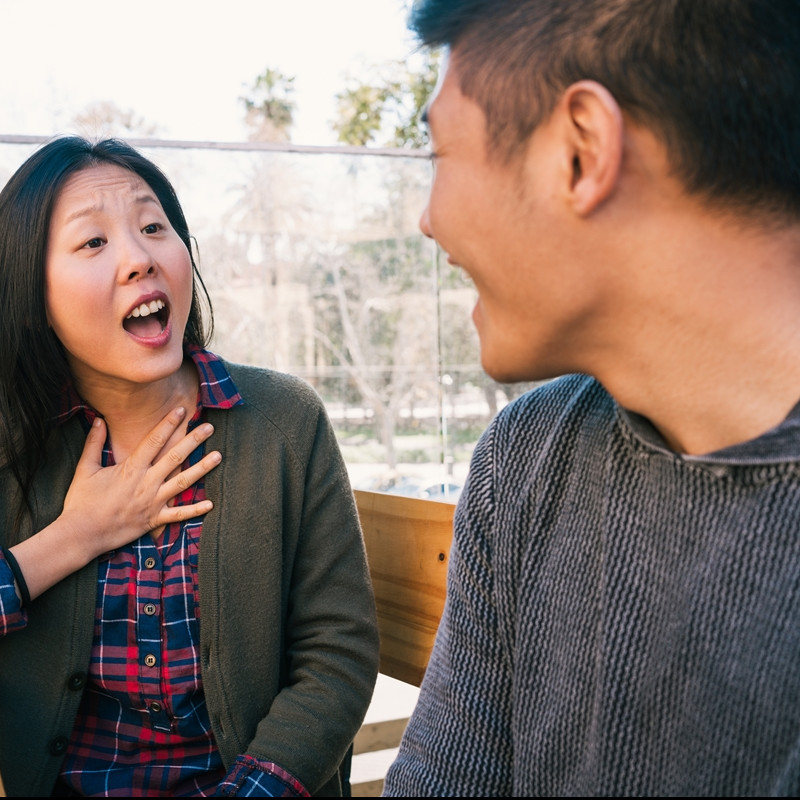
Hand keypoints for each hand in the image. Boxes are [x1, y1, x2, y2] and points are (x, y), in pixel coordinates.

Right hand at [9, 406, 221, 602]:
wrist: (81, 534)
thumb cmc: (81, 501)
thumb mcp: (85, 469)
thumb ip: (94, 444)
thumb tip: (99, 420)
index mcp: (130, 469)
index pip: (154, 440)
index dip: (169, 423)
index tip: (182, 410)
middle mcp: (146, 483)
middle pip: (174, 457)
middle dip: (193, 440)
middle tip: (209, 427)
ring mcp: (153, 501)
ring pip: (183, 482)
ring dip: (202, 469)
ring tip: (218, 456)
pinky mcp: (154, 520)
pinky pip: (178, 515)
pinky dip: (194, 510)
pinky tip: (211, 504)